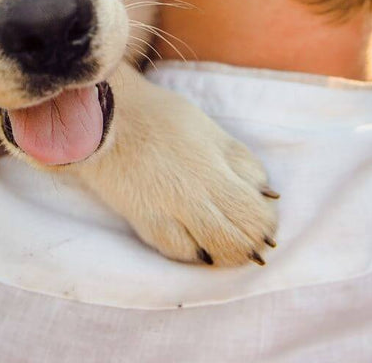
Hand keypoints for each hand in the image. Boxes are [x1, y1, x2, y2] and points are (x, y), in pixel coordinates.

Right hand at [74, 64, 278, 266]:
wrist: (105, 117)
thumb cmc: (159, 116)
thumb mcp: (208, 129)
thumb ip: (238, 160)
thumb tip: (267, 193)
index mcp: (216, 164)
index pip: (257, 208)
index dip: (266, 219)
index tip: (263, 217)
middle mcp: (197, 192)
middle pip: (241, 235)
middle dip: (252, 241)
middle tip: (253, 240)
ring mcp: (170, 210)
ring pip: (215, 250)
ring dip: (229, 254)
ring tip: (230, 248)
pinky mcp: (145, 221)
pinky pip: (179, 252)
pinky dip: (195, 253)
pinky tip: (199, 248)